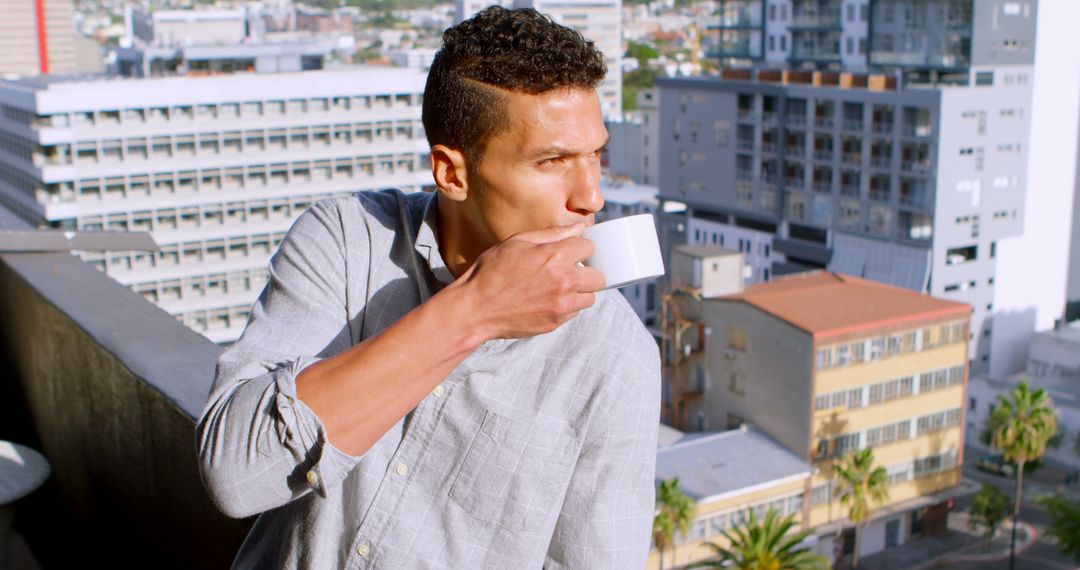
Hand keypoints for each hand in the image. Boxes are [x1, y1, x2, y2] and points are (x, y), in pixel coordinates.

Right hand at [452, 222, 605, 340]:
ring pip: (590, 297)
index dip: (579, 247)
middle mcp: (564, 282)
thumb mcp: (518, 242)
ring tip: (559, 287)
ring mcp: (561, 305)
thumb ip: (552, 233)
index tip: (570, 251)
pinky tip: (548, 300)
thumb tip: (578, 226)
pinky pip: (574, 313)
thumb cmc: (492, 271)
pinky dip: (567, 306)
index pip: (589, 247)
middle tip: (569, 270)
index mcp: (556, 257)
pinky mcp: (555, 323)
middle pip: (599, 277)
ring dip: (579, 291)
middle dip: (587, 271)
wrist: (476, 308)